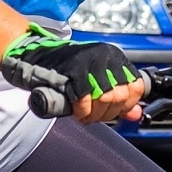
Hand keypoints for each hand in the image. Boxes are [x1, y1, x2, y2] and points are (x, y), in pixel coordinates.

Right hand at [1, 24, 145, 124]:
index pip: (137, 87)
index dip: (126, 105)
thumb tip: (136, 114)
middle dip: (108, 113)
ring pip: (104, 99)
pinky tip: (77, 112)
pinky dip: (82, 111)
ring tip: (86, 115)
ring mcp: (90, 61)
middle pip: (120, 96)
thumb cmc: (65, 69)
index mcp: (114, 57)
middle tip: (95, 115)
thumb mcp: (97, 79)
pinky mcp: (74, 69)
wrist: (35, 56)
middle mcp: (105, 56)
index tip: (114, 111)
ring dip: (95, 114)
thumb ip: (119, 95)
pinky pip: (85, 99)